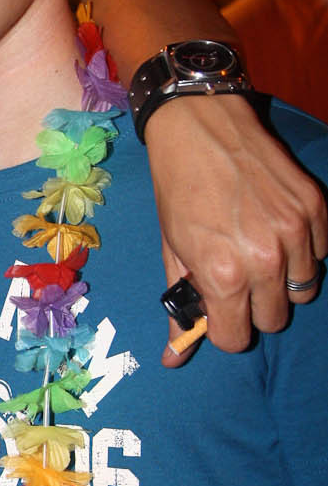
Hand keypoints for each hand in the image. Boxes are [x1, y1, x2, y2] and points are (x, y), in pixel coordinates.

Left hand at [144, 95, 327, 364]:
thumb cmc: (178, 189)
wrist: (199, 125)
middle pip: (274, 320)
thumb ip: (181, 307)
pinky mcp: (316, 208)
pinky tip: (276, 230)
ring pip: (302, 291)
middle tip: (236, 280)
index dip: (223, 327)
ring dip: (281, 282)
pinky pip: (320, 255)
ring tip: (257, 253)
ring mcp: (296, 233)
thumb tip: (175, 360)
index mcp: (223, 274)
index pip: (237, 339)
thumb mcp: (172, 251)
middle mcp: (265, 259)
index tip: (217, 309)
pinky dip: (302, 251)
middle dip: (253, 308)